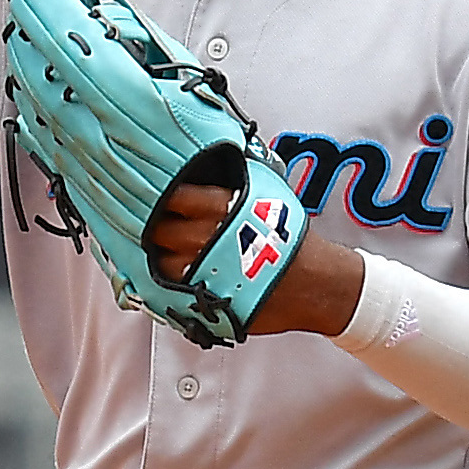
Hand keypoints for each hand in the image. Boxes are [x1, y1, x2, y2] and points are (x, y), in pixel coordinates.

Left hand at [146, 185, 363, 338]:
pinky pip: (172, 293)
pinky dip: (168, 285)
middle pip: (159, 230)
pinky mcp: (206, 300)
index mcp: (223, 207)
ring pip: (161, 263)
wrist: (315, 283)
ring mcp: (205, 271)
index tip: (153, 195)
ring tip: (167, 254)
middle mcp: (209, 237)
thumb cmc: (292, 240)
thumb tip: (207, 168)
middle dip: (154, 228)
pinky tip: (174, 278)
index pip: (173, 194)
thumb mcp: (268, 198)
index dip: (159, 195)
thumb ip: (234, 184)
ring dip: (160, 258)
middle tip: (156, 227)